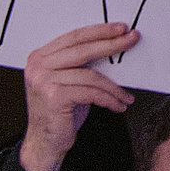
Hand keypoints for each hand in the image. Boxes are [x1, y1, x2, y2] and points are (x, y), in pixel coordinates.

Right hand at [20, 23, 136, 170]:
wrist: (45, 141)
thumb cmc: (60, 111)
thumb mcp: (67, 81)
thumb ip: (78, 63)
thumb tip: (113, 44)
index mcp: (39, 57)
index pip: (73, 37)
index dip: (99, 31)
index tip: (121, 28)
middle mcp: (38, 67)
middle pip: (82, 50)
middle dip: (111, 45)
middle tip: (131, 40)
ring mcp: (43, 81)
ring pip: (90, 75)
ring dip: (114, 87)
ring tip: (125, 95)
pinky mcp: (54, 97)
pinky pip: (91, 93)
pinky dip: (109, 99)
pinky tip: (119, 105)